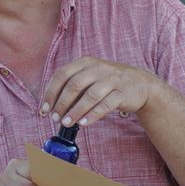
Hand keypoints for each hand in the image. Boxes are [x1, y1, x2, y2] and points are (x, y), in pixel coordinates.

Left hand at [40, 57, 154, 126]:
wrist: (140, 84)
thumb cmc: (108, 82)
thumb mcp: (90, 76)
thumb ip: (72, 86)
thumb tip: (52, 106)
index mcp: (85, 62)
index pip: (62, 74)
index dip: (51, 92)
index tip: (44, 109)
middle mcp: (98, 68)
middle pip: (74, 85)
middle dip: (61, 103)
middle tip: (55, 118)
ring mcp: (111, 80)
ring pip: (90, 95)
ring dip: (75, 111)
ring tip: (66, 123)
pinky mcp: (122, 93)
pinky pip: (106, 105)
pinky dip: (93, 115)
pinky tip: (83, 123)